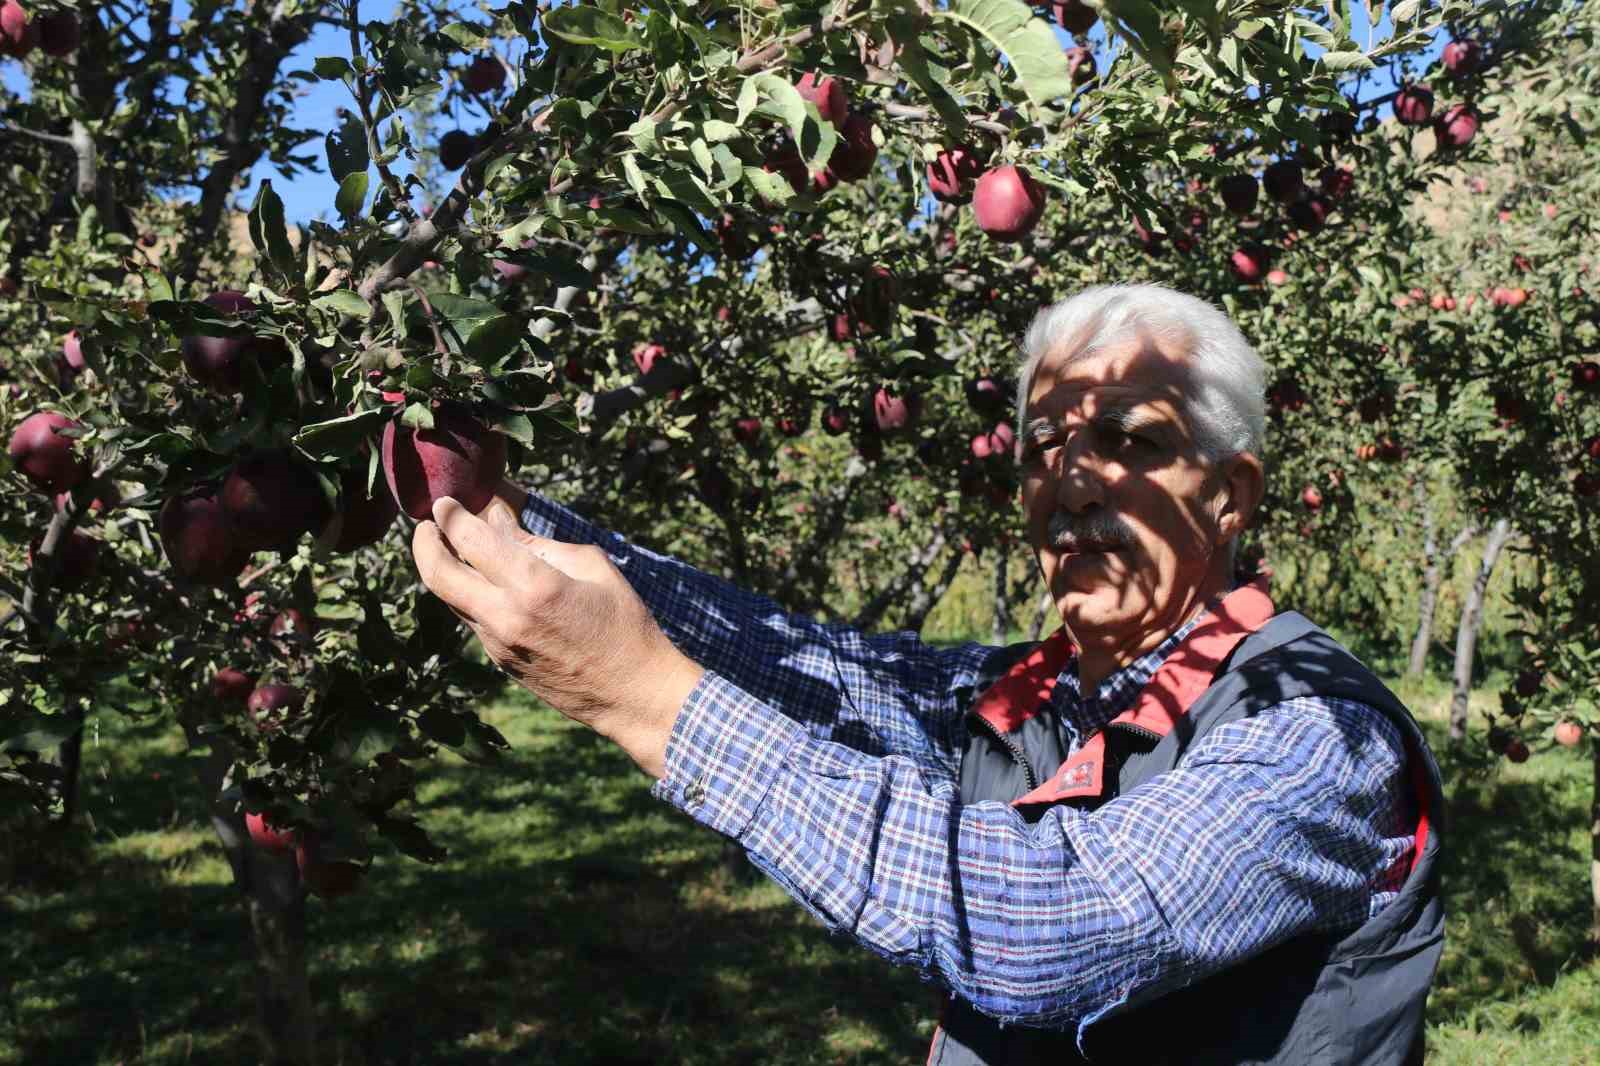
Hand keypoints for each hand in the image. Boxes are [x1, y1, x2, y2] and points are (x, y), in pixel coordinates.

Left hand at [410, 494, 702, 777]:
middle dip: (423, 543)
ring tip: (453, 546)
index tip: (446, 502)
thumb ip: (539, 544)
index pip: (470, 540)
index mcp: (533, 586)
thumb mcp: (592, 568)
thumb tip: (499, 519)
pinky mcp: (500, 660)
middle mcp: (505, 616)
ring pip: (450, 598)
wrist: (632, 694)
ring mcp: (498, 643)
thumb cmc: (624, 624)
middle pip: (437, 574)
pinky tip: (487, 581)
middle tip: (427, 525)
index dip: (451, 515)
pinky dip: (470, 593)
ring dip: (444, 568)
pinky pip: (473, 618)